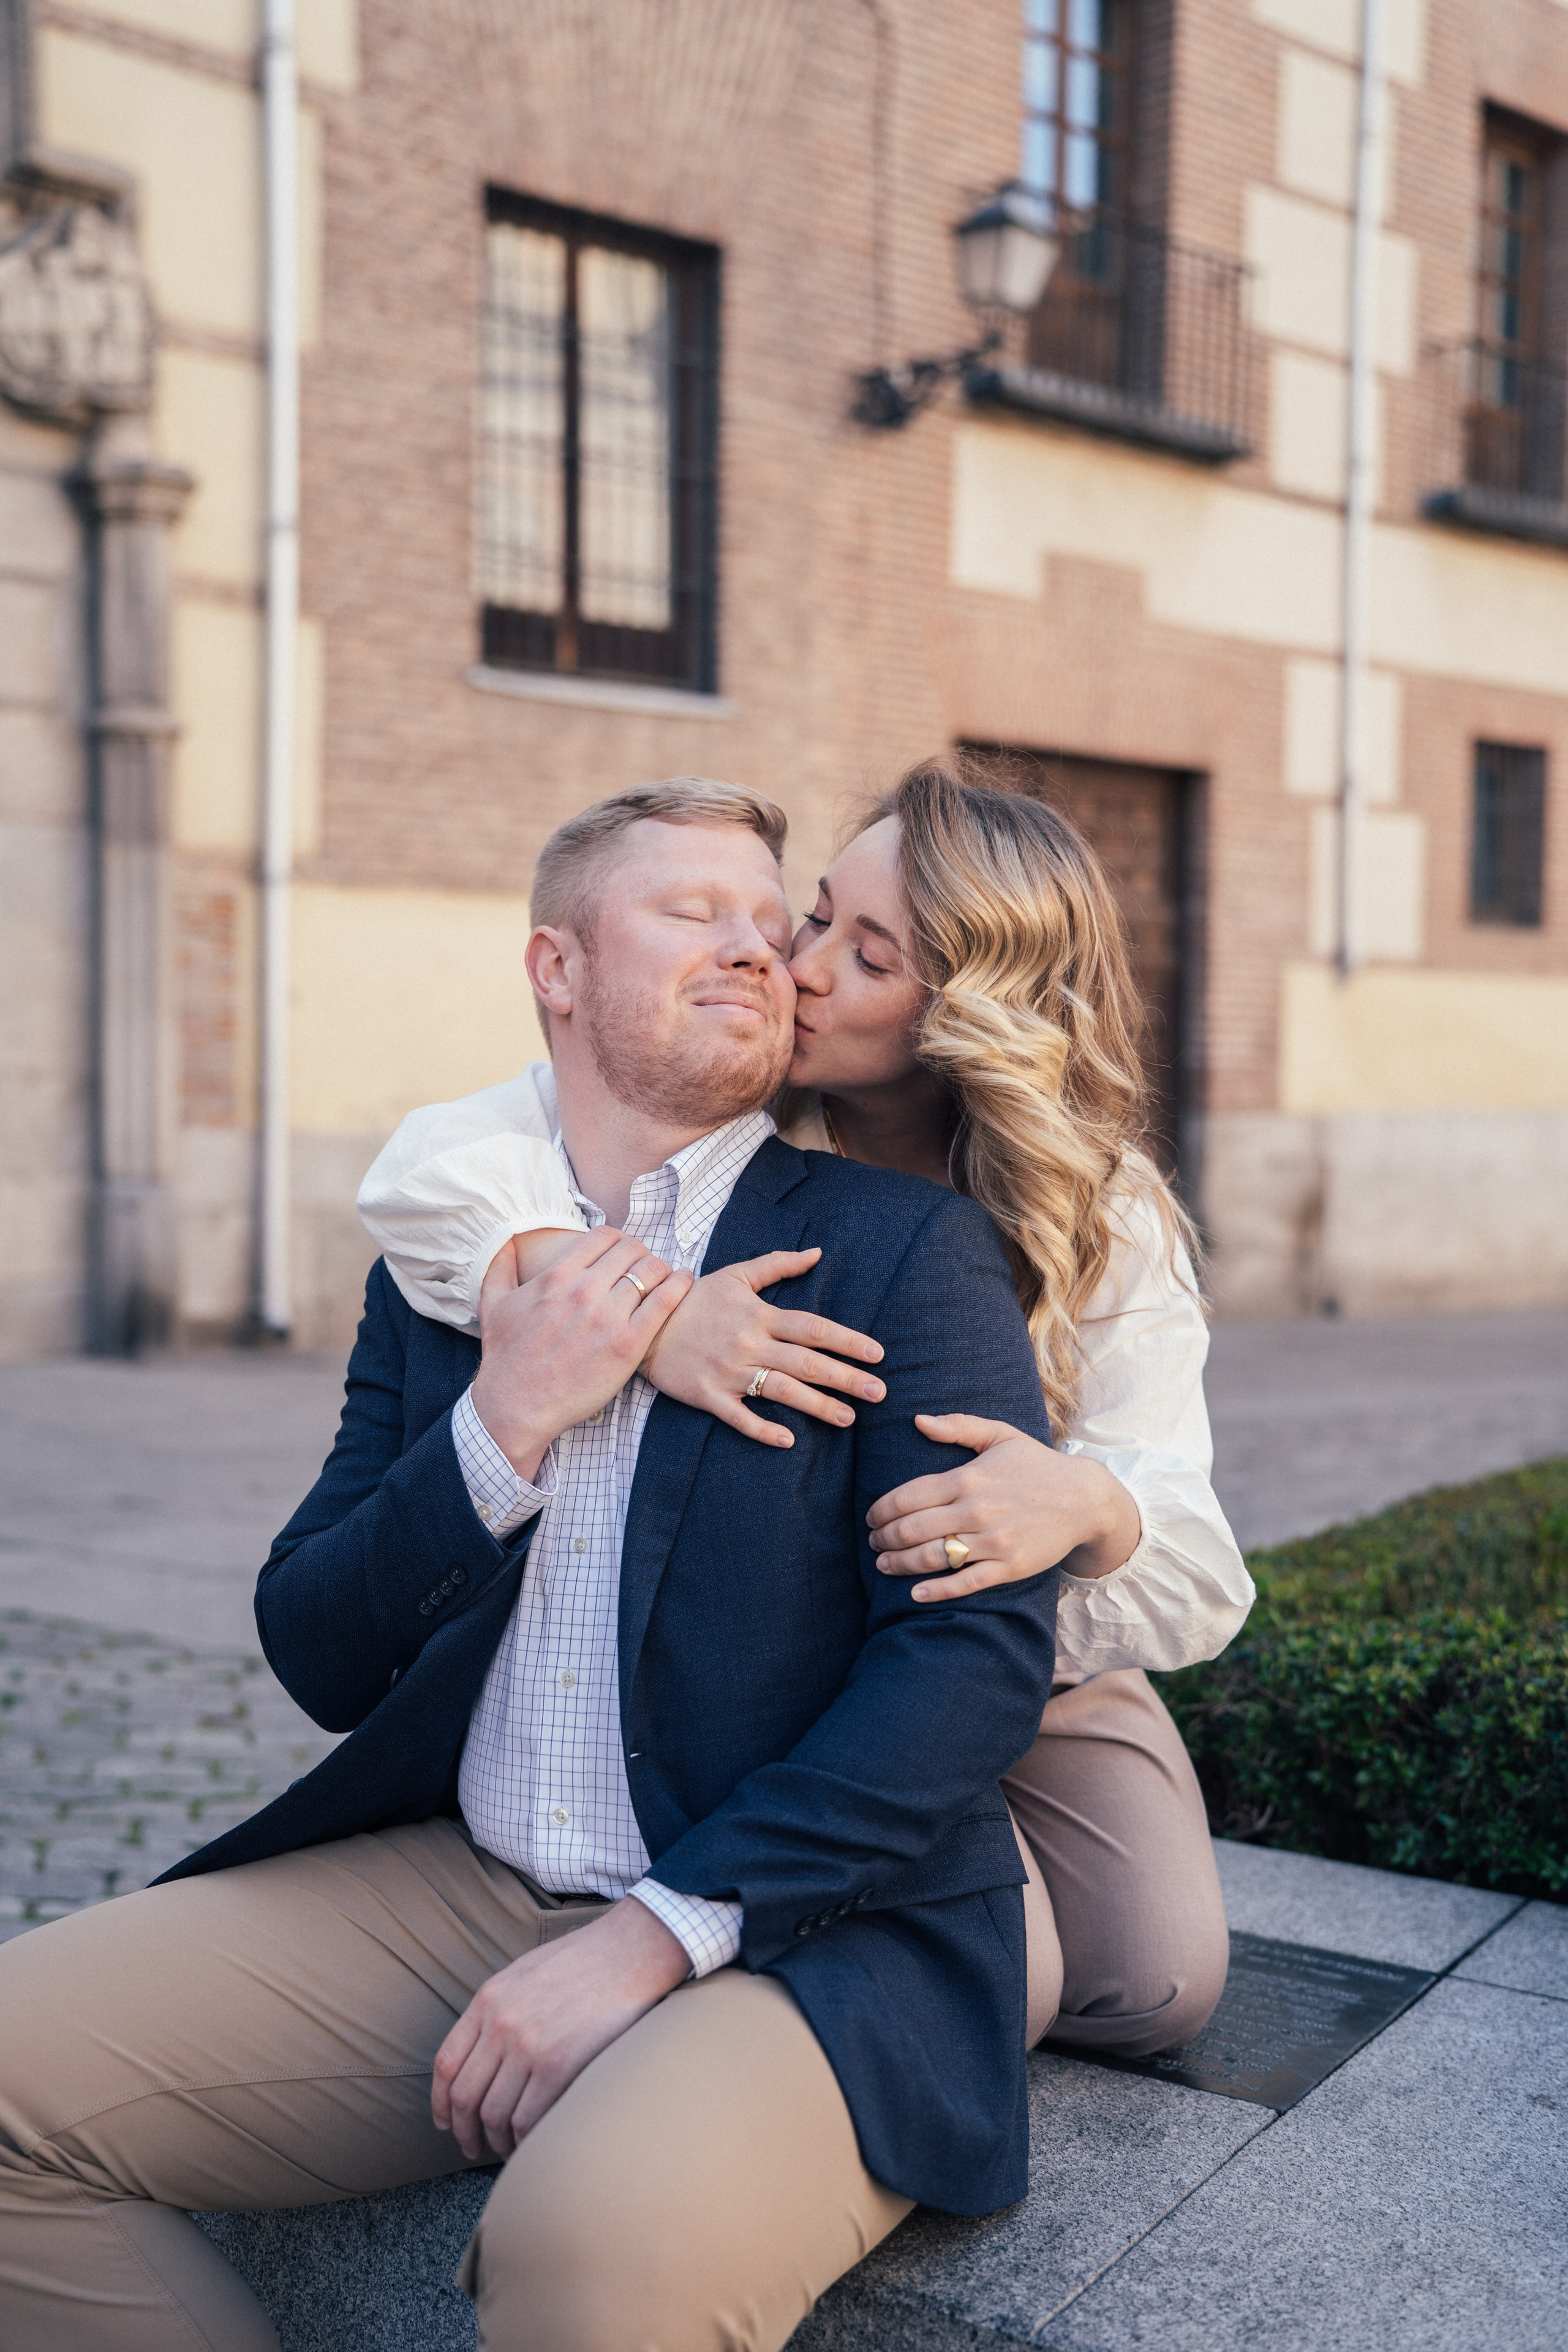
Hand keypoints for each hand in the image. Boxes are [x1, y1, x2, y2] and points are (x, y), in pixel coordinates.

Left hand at [431, 1894, 688, 2159]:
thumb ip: (498, 2010)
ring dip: (495, 2140)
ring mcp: (528, 2046)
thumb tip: (483, 2055)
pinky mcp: (558, 2065)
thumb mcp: (525, 1973)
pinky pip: (527, 2119)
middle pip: (465, 2096)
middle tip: (473, 2147)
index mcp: (489, 1999)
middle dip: (464, 2131)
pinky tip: (530, 2143)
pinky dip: (523, 2140)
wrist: (629, 1951)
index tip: (445, 2122)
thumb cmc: (583, 1962)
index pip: (447, 2063)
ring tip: (505, 2148)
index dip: (440, 2102)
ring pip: (493, 2114)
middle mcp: (501, 2024)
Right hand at [470, 1227, 691, 1479]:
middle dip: (641, 1253)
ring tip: (663, 1278)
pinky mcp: (628, 1345)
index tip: (621, 1253)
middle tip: (643, 1267)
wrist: (516, 1406)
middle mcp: (584, 1291)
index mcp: (556, 1276)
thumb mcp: (494, 1305)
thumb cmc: (506, 1358)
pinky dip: (679, 1285)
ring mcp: (607, 1318)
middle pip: (632, 1249)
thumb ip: (500, 1266)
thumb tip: (506, 1238)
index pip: (604, 1235)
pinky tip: (682, 1281)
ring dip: (661, 1270)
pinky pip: (665, 1300)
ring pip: (652, 1270)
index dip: (618, 1240)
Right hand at [639, 1248, 885, 1447]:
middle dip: (845, 1378)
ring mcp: (728, 1371)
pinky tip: (788, 1440)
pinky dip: (762, 1429)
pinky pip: (739, 1416)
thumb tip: (818, 1252)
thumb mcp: (736, 1274)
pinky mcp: (708, 1395)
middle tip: (879, 1392)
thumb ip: (778, 1264)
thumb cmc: (695, 1299)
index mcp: (759, 1314)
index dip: (847, 1341)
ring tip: (848, 1418)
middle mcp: (748, 1343)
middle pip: (805, 1362)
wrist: (643, 1322)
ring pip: (780, 1390)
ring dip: (816, 1406)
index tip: (877, 1354)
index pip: (813, 1327)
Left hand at [866, 1415, 1141, 1599]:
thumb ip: (958, 1426)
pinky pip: (965, 1583)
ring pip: (932, 1557)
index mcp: (968, 1478)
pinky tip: (915, 1593)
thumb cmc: (1037, 1465)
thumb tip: (917, 1420)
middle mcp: (976, 1511)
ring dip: (899, 1563)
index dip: (882, 1509)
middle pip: (913, 1529)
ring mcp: (993, 1542)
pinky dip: (936, 1590)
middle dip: (884, 1537)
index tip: (871, 1515)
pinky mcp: (1009, 1567)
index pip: (909, 1496)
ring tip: (883, 1564)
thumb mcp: (1000, 1435)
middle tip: (873, 1540)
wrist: (1085, 1499)